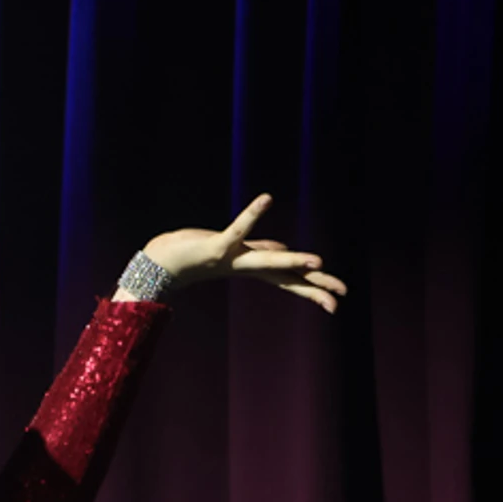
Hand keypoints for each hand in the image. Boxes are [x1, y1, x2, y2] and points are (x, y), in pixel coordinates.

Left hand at [129, 194, 348, 312]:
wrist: (161, 262)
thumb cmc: (199, 255)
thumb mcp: (237, 252)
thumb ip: (260, 250)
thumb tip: (283, 248)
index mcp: (254, 269)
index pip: (290, 280)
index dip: (313, 290)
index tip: (338, 303)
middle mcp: (246, 266)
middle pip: (287, 276)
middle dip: (314, 284)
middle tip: (341, 295)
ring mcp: (232, 258)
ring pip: (268, 259)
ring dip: (293, 260)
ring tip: (319, 260)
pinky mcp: (216, 245)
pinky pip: (238, 228)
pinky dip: (252, 214)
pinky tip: (267, 199)